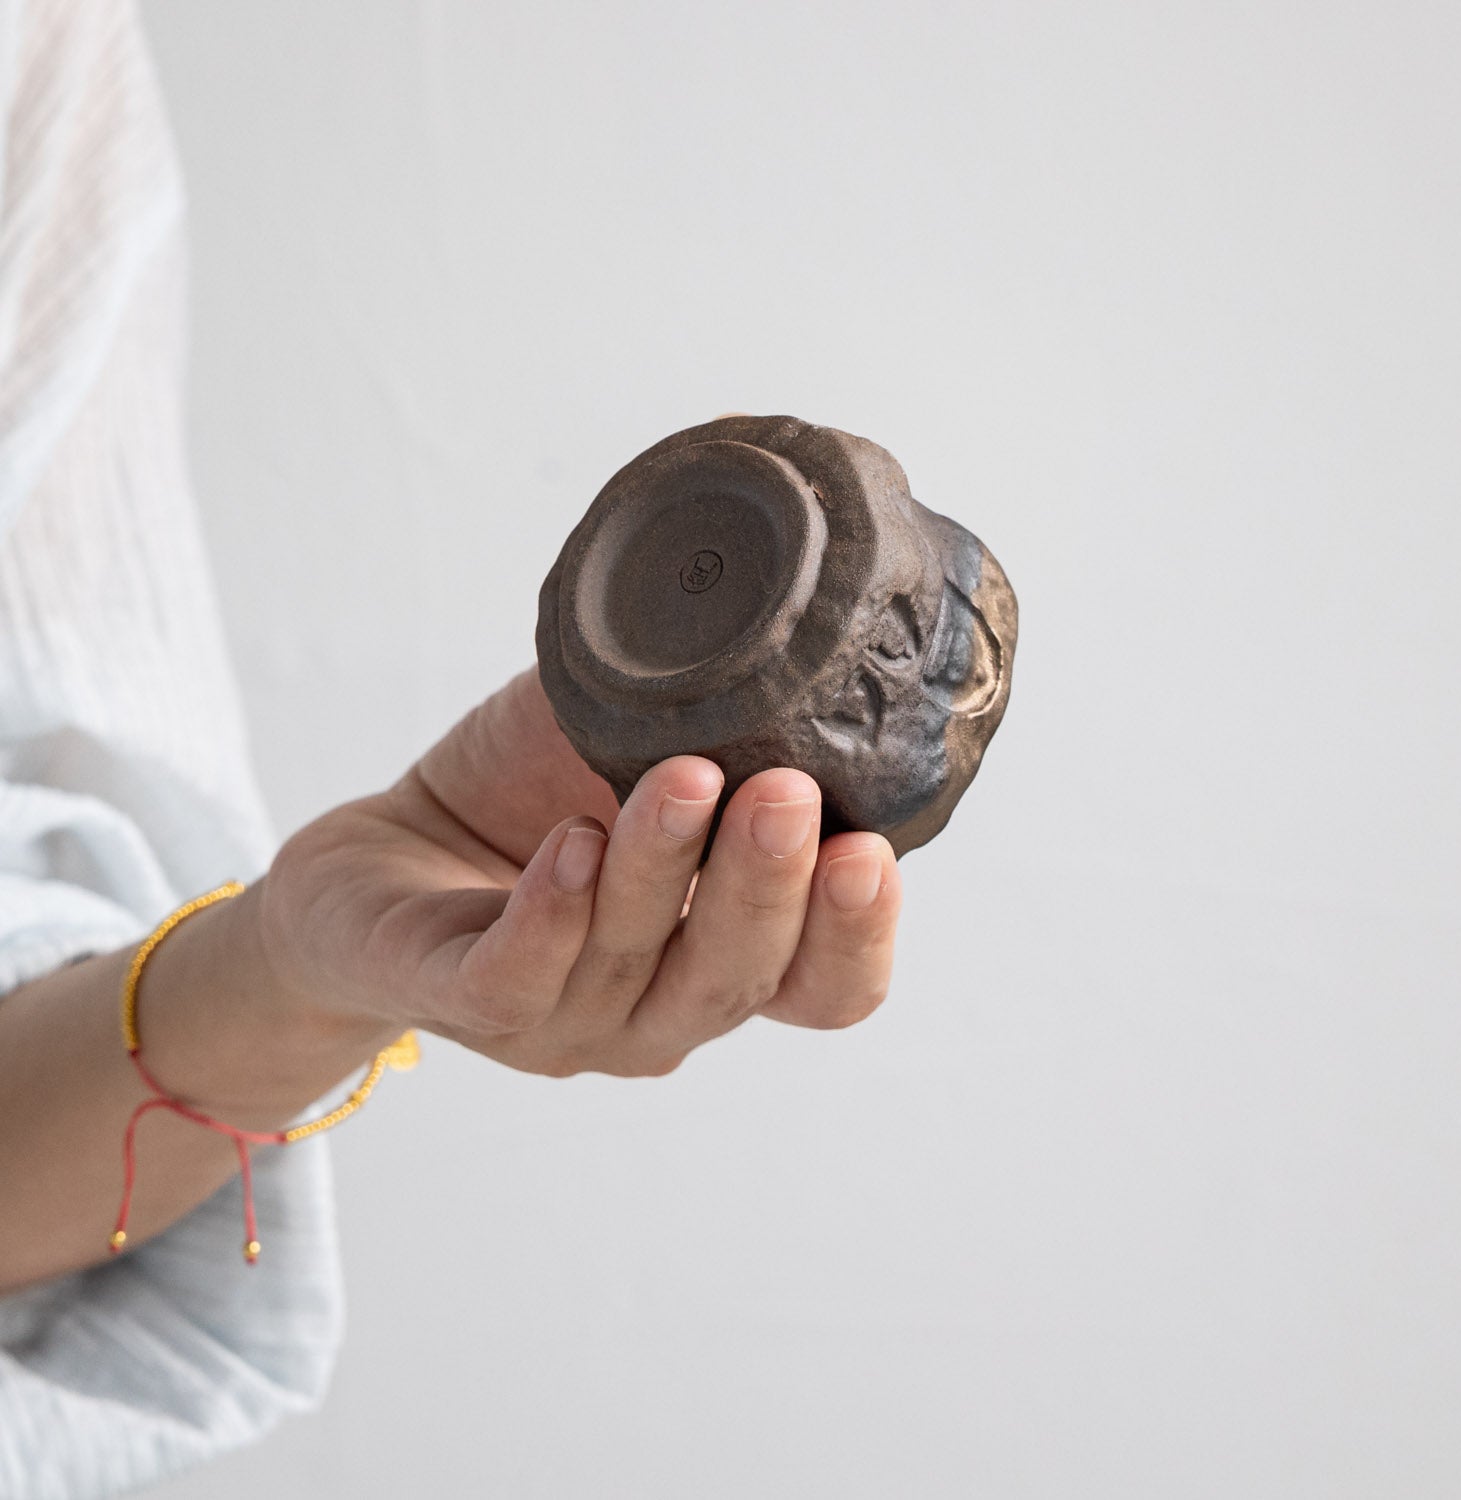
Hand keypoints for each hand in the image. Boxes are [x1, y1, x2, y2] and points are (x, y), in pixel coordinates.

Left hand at [257, 666, 901, 1076]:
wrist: (392, 854)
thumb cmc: (533, 800)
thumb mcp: (636, 747)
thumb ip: (717, 714)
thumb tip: (788, 604)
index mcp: (721, 958)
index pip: (821, 989)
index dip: (857, 937)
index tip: (870, 852)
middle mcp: (656, 1009)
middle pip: (733, 980)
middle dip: (766, 888)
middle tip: (786, 796)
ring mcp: (559, 1019)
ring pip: (626, 965)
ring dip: (660, 869)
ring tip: (683, 776)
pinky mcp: (456, 997)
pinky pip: (512, 979)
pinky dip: (552, 911)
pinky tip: (573, 842)